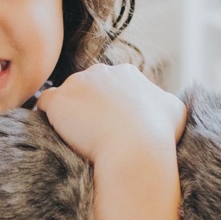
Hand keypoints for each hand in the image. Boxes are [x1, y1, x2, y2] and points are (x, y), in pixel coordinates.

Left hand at [35, 65, 185, 164]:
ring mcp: (76, 83)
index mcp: (127, 73)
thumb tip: (162, 101)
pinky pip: (45, 105)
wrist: (136, 149)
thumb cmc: (159, 133)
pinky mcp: (57, 100)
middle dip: (90, 106)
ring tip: (80, 138)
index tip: (113, 124)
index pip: (111, 85)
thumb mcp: (175, 109)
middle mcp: (100, 71)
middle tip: (97, 132)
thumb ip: (163, 100)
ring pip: (67, 97)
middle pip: (87, 87)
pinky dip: (49, 117)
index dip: (110, 105)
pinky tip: (58, 132)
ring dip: (71, 113)